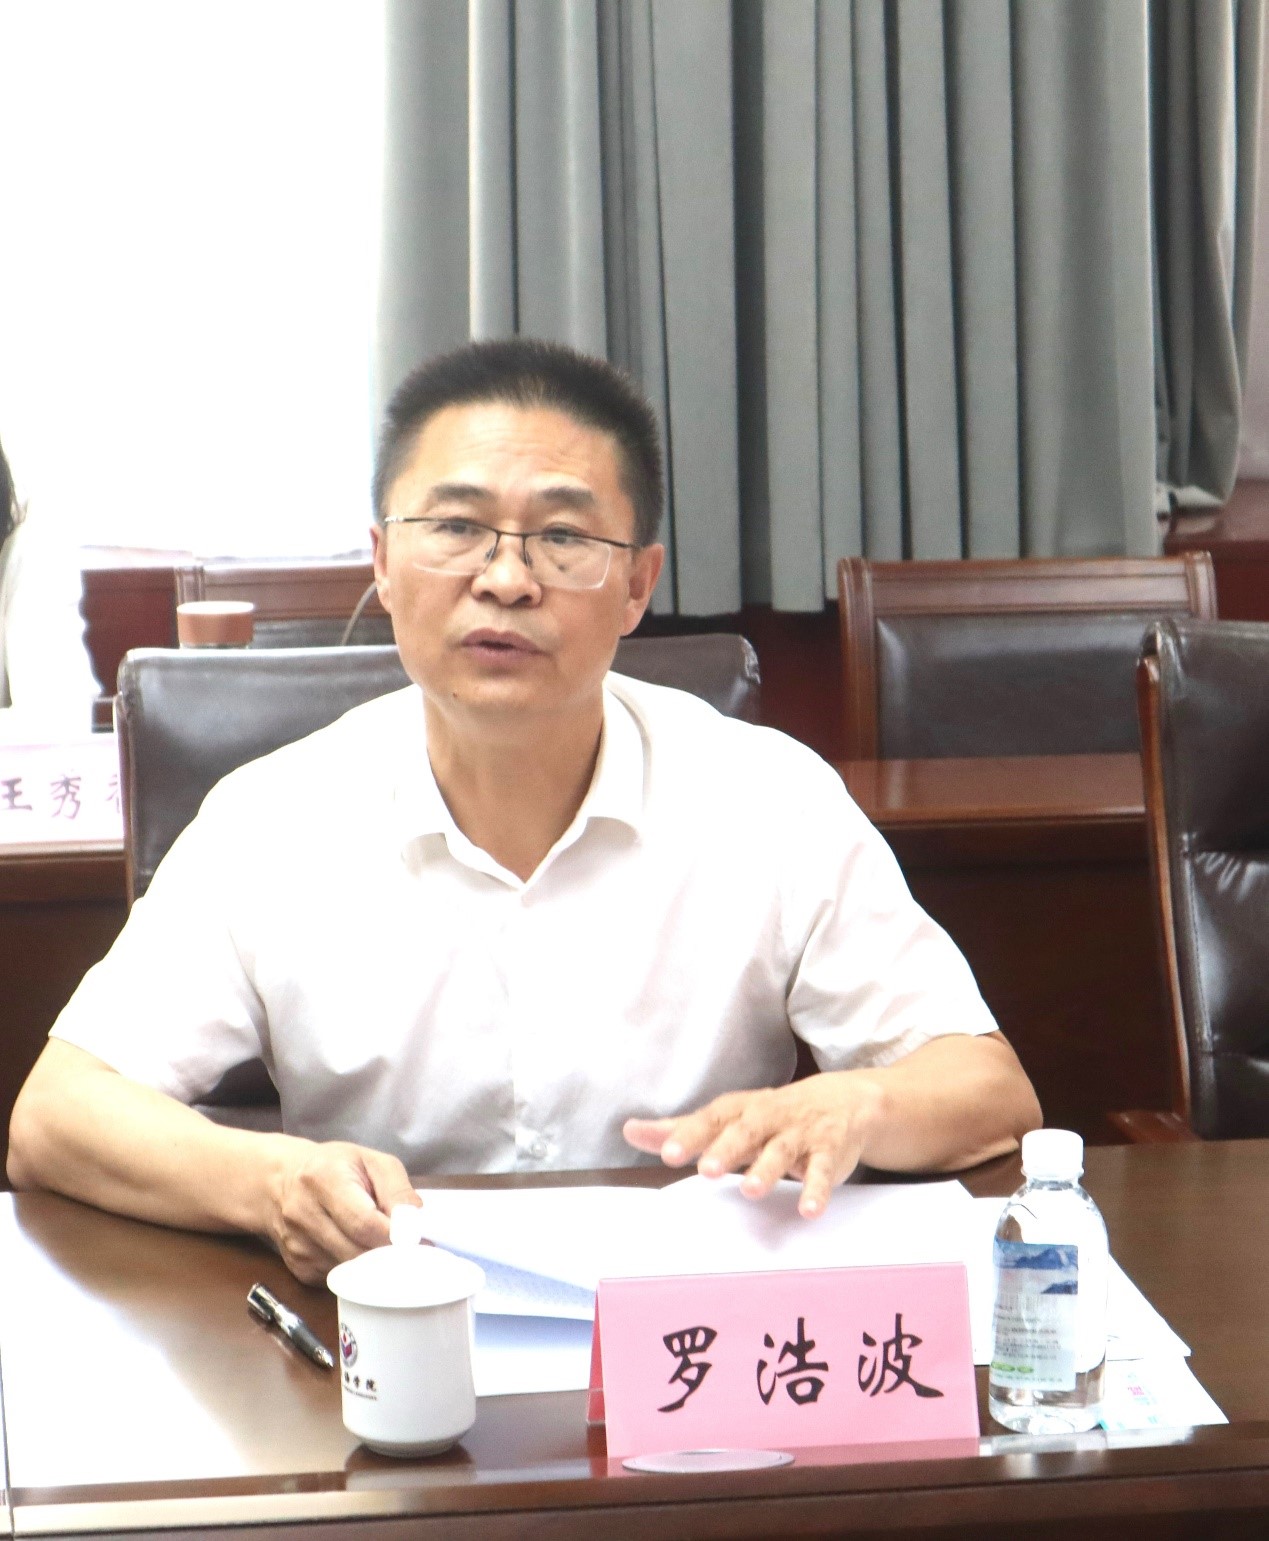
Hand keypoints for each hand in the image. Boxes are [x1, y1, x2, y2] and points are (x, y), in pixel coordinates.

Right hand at [265, 1140, 421, 1283]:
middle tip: (412, 1253)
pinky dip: (357, 1274)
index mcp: (323, 1179)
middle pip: (357, 1253)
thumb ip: (397, 1189)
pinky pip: (338, 1281)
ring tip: (388, 1251)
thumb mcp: (372, 1161)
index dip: (396, 1238)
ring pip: (349, 1274)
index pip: (364, 1223)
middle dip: (390, 1257)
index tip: (420, 1243)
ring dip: (375, 1268)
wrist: (280, 1181)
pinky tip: (360, 1252)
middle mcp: (303, 1215)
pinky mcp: (298, 1269)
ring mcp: (297, 1246)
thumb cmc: (335, 1167)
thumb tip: (416, 1225)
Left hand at [623, 1073, 881, 1218]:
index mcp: (740, 1109)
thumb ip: (681, 1128)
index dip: (691, 1134)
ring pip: (782, 1149)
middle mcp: (768, 1117)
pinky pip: (823, 1170)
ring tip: (750, 1190)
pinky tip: (808, 1209)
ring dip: (767, 1169)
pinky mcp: (828, 1152)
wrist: (842, 1101)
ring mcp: (800, 1133)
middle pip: (746, 1129)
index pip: (712, 1118)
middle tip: (706, 1170)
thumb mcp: (728, 1117)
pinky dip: (817, 1189)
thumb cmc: (770, 1116)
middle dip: (727, 1149)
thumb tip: (631, 1131)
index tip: (667, 1153)